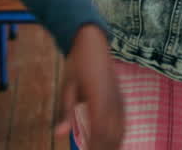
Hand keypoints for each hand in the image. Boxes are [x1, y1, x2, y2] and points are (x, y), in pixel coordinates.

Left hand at [57, 24, 123, 148]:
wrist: (92, 42)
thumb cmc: (76, 64)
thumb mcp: (67, 88)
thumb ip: (66, 113)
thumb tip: (59, 135)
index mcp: (98, 98)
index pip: (98, 131)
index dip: (94, 147)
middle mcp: (112, 100)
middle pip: (112, 133)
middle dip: (105, 147)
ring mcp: (118, 98)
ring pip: (120, 128)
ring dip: (113, 143)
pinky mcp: (120, 96)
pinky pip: (123, 119)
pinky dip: (119, 133)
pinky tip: (115, 141)